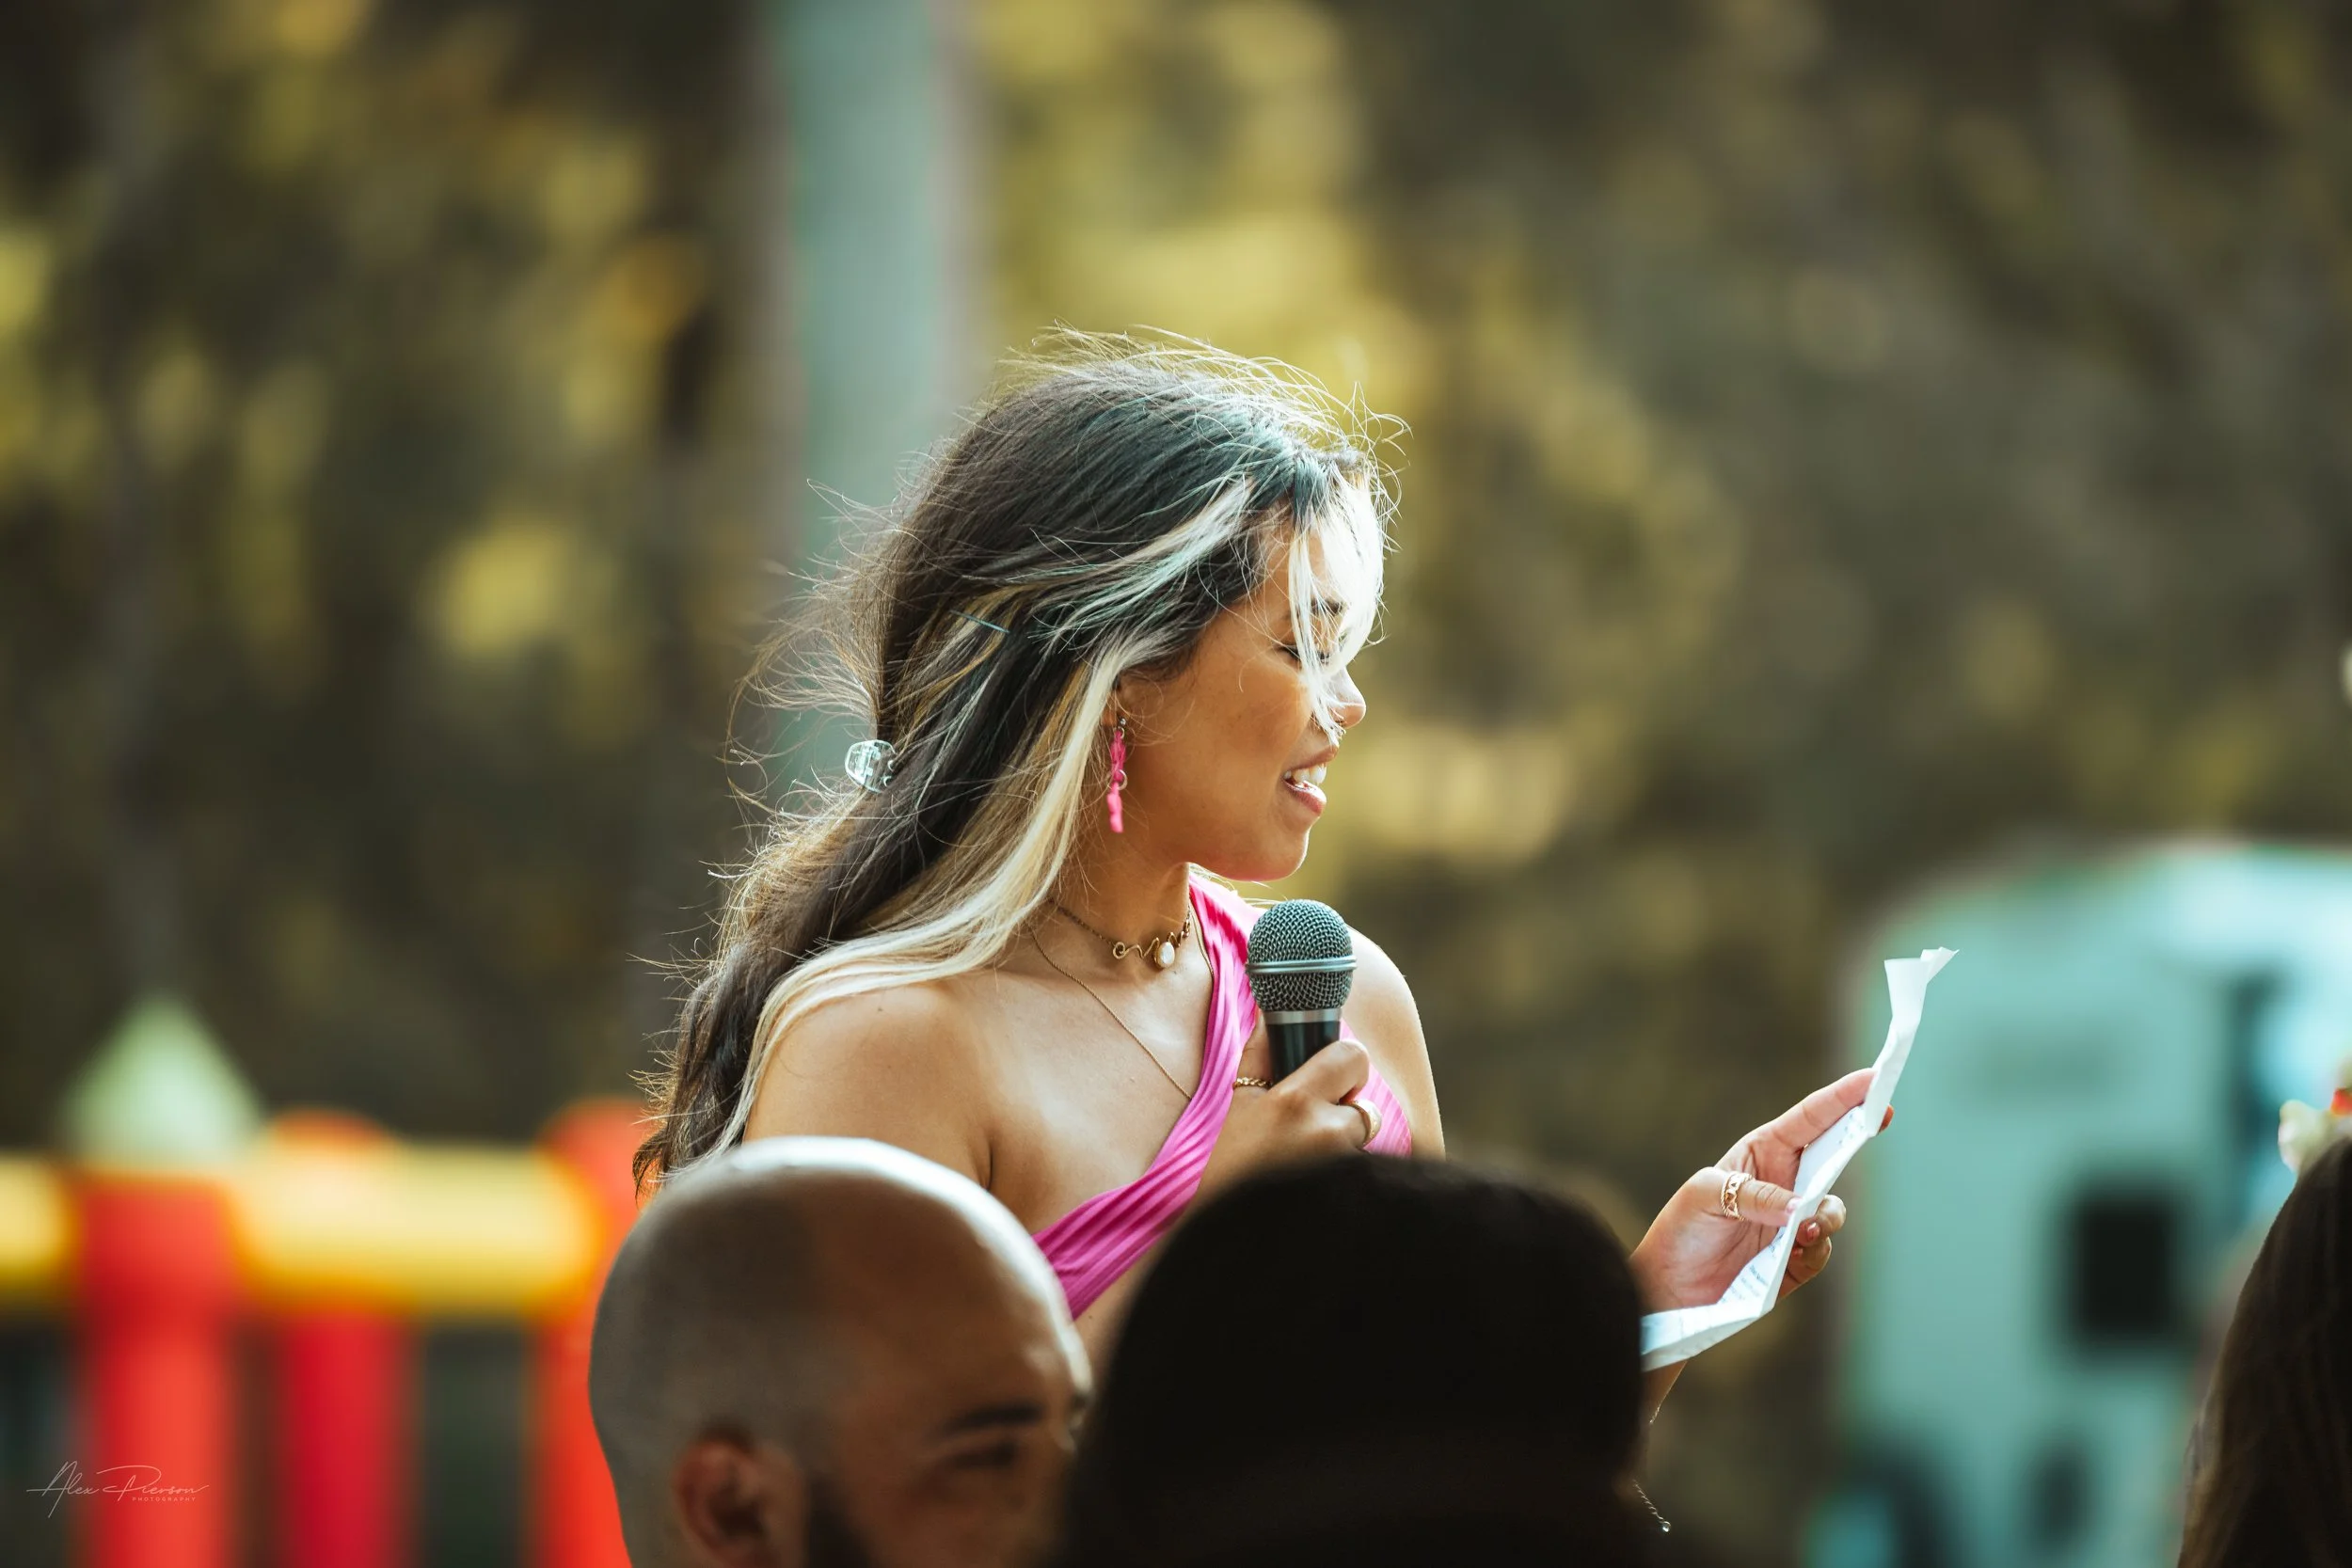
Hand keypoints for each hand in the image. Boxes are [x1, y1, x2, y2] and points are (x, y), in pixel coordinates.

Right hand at [1199, 1028, 1372, 1196]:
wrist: (1231, 1230)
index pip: (1353, 1056)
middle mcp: (1324, 1131)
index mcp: (1294, 1101)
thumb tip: (1269, 1012)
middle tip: (1312, 1128)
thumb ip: (1260, 1053)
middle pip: (1364, 1102)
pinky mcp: (1354, 1192)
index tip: (1331, 1079)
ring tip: (1308, 1161)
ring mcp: (1342, 1166)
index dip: (1345, 1064)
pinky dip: (1348, 1173)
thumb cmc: (1233, 1164)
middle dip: (1345, 1111)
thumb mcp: (1240, 1104)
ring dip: (1345, 1145)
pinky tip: (1318, 1184)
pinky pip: (1364, 1169)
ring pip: (1364, 1139)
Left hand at [1630, 1068, 1885, 1313]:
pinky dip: (1814, 1249)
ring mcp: (1793, 1221)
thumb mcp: (1705, 1195)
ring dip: (1826, 1215)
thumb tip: (1802, 1207)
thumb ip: (1755, 1196)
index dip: (1843, 1097)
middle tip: (1880, 1116)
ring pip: (1832, 1209)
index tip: (1875, 1078)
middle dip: (1859, 1134)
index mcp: (1763, 1152)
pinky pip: (1822, 1249)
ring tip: (1803, 1228)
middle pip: (1835, 1153)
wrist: (1670, 1288)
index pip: (1810, 1118)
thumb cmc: (1682, 1228)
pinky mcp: (1797, 1258)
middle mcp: (1785, 1182)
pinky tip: (1795, 1251)